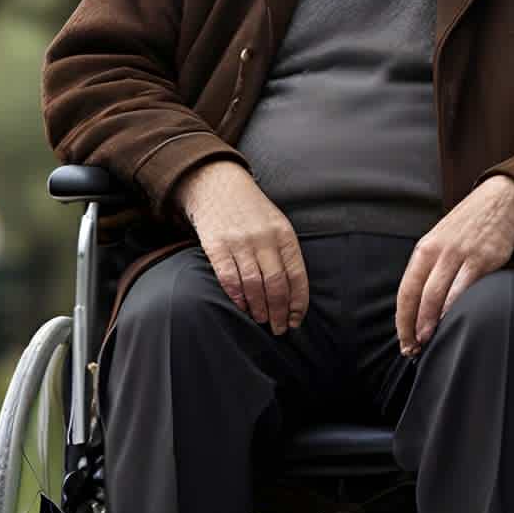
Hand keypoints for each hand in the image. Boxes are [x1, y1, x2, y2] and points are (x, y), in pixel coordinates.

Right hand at [172, 160, 308, 334]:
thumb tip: (293, 294)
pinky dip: (236, 296)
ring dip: (259, 308)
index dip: (297, 303)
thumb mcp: (277, 224)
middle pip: (276, 284)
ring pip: (253, 285)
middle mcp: (264, 238)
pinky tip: (241, 307)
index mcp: (284, 234)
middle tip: (278, 329)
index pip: (297, 275)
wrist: (217, 183)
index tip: (295, 321)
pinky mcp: (216, 244)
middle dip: (279, 312)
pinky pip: (228, 277)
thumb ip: (285, 253)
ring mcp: (239, 241)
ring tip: (261, 320)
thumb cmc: (252, 210)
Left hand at [396, 175, 513, 355]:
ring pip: (438, 295)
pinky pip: (465, 289)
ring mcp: (461, 255)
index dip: (403, 320)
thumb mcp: (441, 241)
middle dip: (414, 327)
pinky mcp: (484, 259)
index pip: (406, 291)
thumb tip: (419, 307)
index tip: (404, 340)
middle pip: (419, 297)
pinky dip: (455, 309)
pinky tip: (453, 324)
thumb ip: (430, 269)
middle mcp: (438, 252)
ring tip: (429, 342)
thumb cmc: (468, 227)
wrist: (501, 201)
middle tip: (414, 349)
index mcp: (424, 250)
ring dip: (431, 323)